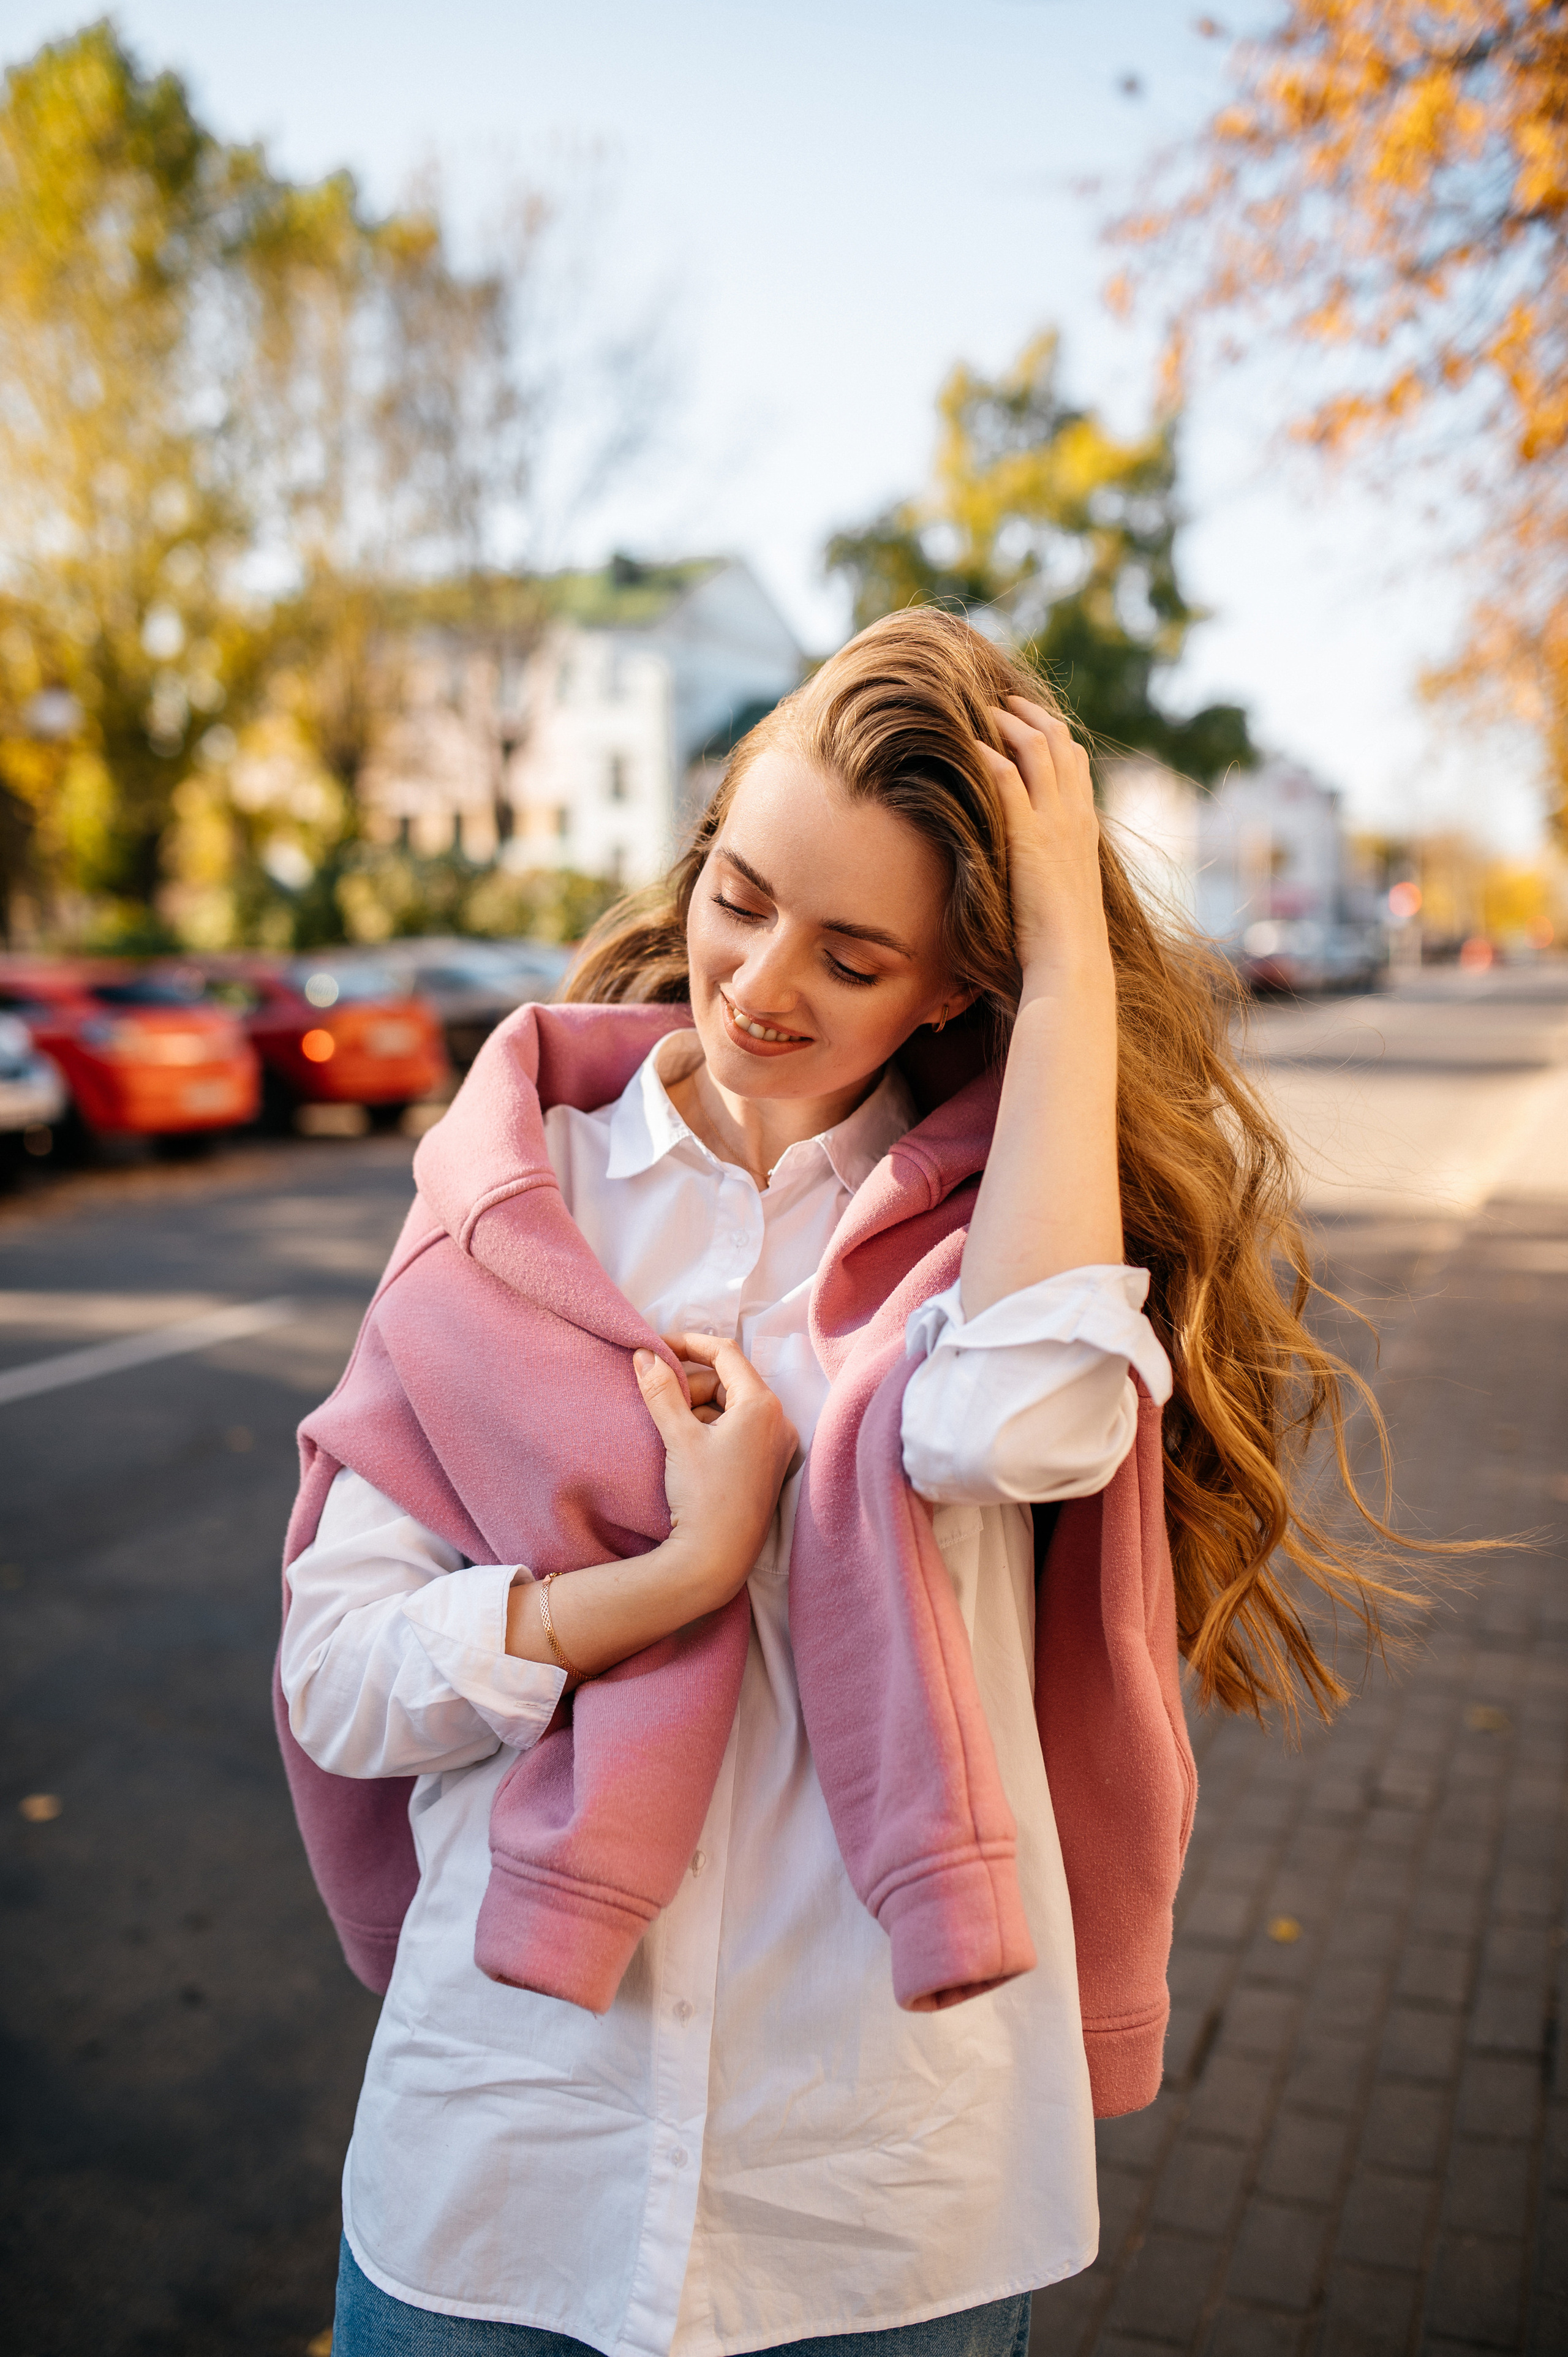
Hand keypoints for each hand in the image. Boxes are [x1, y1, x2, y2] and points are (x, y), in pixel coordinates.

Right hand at [634, 1333, 797, 1606]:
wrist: (716, 1559)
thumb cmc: (703, 1497)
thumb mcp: (678, 1437)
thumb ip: (661, 1391)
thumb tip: (645, 1355)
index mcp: (763, 1405)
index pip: (725, 1352)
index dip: (688, 1343)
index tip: (657, 1347)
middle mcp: (778, 1421)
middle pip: (728, 1381)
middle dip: (690, 1384)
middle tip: (657, 1395)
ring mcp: (776, 1446)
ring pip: (731, 1407)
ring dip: (698, 1408)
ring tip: (670, 1429)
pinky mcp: (767, 1467)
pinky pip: (738, 1431)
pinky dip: (711, 1429)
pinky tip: (686, 1447)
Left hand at [975, 697, 1108, 981]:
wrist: (1073, 958)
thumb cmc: (1061, 938)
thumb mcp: (1060, 890)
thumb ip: (1049, 865)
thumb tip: (1029, 864)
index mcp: (1085, 826)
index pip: (1075, 761)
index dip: (1052, 733)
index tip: (1026, 719)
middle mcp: (1075, 815)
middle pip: (1059, 742)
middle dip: (1030, 715)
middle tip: (1002, 701)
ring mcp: (1056, 822)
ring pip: (1037, 748)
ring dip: (1008, 724)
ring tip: (982, 711)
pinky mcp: (1030, 836)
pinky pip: (1009, 779)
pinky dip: (989, 756)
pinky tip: (969, 746)